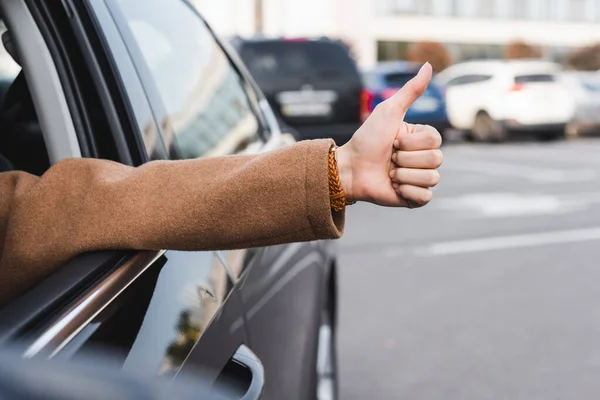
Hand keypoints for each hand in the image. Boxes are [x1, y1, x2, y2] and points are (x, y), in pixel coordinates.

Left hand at [336, 62, 442, 207]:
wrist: (350, 169)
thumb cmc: (366, 139)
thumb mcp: (388, 112)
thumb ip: (410, 91)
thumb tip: (427, 65)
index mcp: (422, 138)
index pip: (435, 140)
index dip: (410, 142)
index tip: (392, 140)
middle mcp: (424, 158)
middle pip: (436, 159)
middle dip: (406, 158)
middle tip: (389, 158)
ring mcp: (420, 179)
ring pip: (431, 178)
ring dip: (403, 175)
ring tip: (389, 173)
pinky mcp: (414, 199)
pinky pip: (425, 197)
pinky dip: (407, 192)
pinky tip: (394, 188)